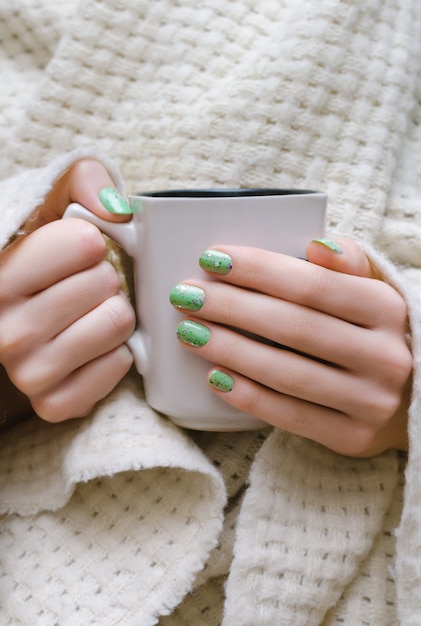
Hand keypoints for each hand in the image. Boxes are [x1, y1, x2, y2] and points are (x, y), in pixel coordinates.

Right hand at [0, 160, 135, 423]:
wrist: (34, 318)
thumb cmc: (48, 258)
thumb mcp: (55, 204)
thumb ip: (85, 183)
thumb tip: (119, 209)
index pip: (85, 244)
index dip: (92, 242)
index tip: (78, 251)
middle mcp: (3, 329)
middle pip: (106, 282)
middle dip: (106, 278)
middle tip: (84, 285)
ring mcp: (27, 372)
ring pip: (117, 322)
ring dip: (115, 313)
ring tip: (90, 312)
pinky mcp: (54, 403)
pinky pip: (118, 366)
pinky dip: (116, 353)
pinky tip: (93, 346)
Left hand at [170, 239, 411, 456]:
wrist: (415, 397)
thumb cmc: (375, 334)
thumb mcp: (375, 292)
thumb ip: (350, 264)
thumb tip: (316, 246)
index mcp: (388, 309)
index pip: (312, 285)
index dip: (258, 270)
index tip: (212, 258)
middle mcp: (385, 356)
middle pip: (293, 327)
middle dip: (232, 307)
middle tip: (186, 294)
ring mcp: (371, 401)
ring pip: (287, 373)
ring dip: (230, 350)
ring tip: (188, 331)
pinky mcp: (352, 436)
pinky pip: (290, 416)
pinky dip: (249, 396)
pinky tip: (215, 377)